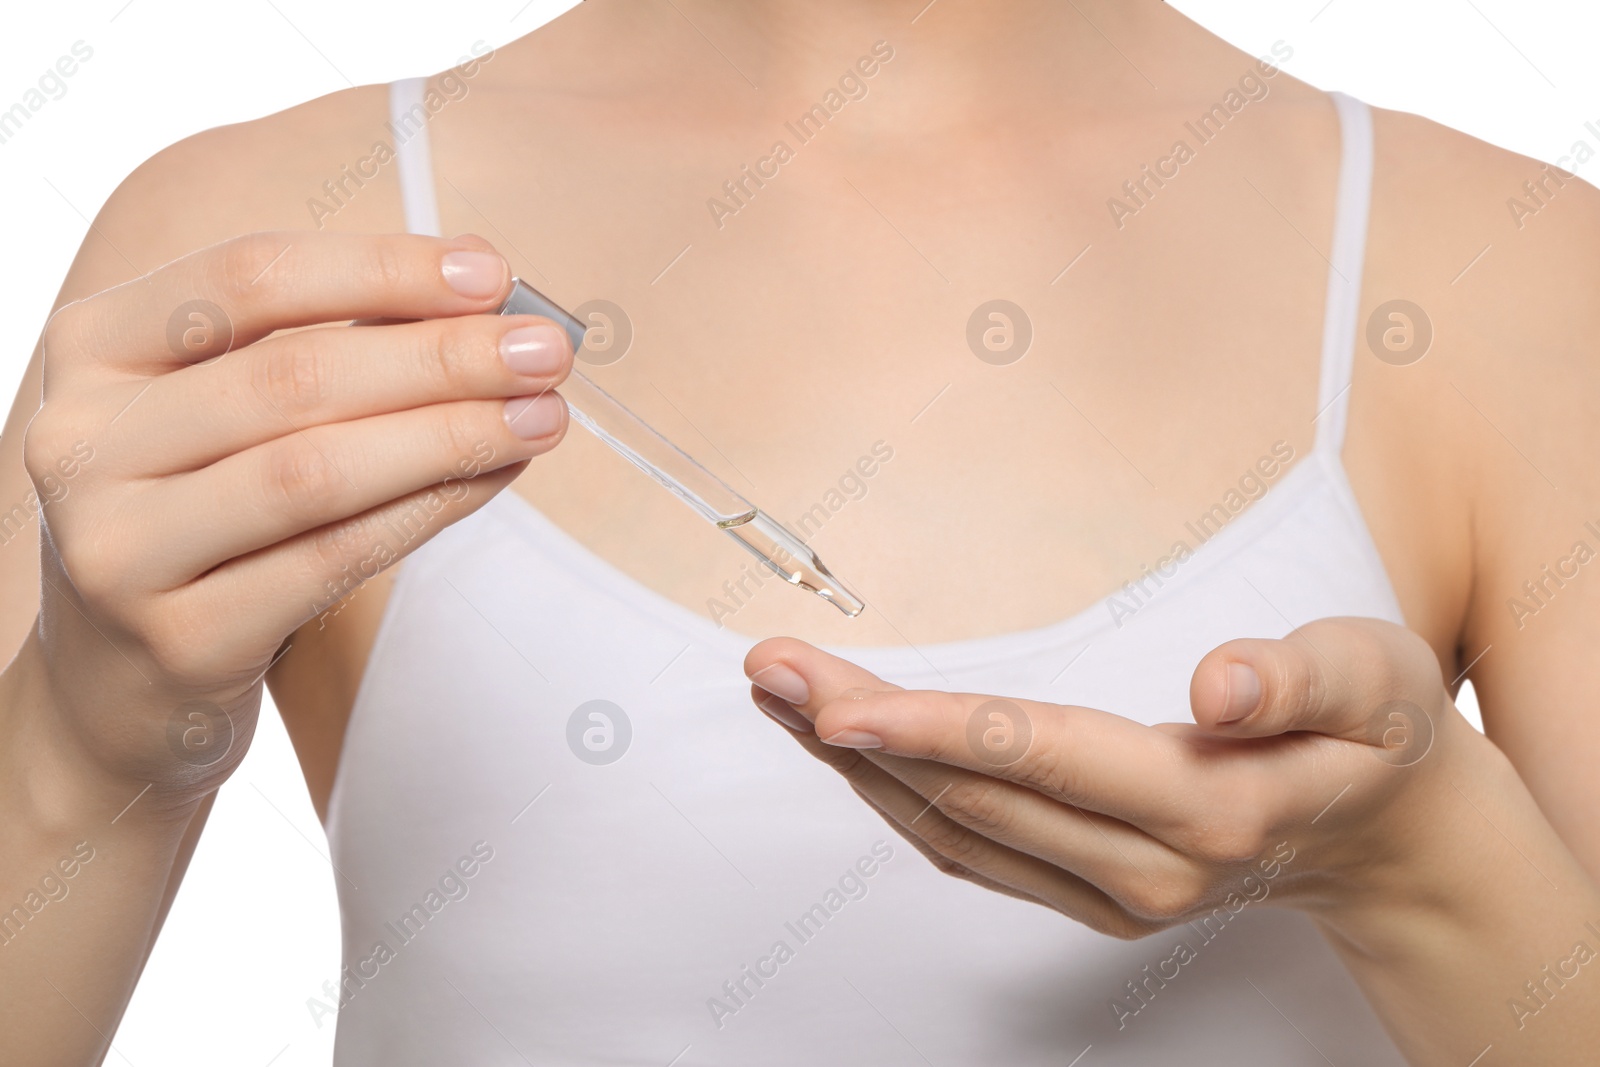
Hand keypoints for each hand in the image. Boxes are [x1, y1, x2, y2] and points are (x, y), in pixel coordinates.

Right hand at [20, 231, 571, 805]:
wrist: (114, 683)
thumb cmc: (198, 519)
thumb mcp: (217, 416)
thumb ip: (326, 348)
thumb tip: (481, 299)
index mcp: (91, 350)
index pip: (249, 279)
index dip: (381, 268)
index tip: (491, 272)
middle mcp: (83, 442)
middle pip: (292, 375)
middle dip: (442, 356)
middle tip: (547, 350)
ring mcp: (119, 549)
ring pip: (315, 470)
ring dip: (450, 435)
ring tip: (542, 417)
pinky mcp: (179, 640)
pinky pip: (331, 559)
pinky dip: (427, 511)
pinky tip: (493, 479)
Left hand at [742, 617, 1478, 938]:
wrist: (1387, 837)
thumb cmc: (1374, 738)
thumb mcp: (1375, 679)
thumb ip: (1301, 678)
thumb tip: (1219, 685)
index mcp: (1210, 808)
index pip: (1043, 760)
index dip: (934, 731)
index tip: (835, 705)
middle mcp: (1147, 868)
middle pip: (973, 796)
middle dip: (858, 733)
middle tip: (769, 667)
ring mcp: (1112, 894)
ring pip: (955, 831)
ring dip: (859, 766)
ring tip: (780, 694)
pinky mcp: (1088, 896)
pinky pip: (971, 851)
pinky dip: (898, 796)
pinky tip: (850, 751)